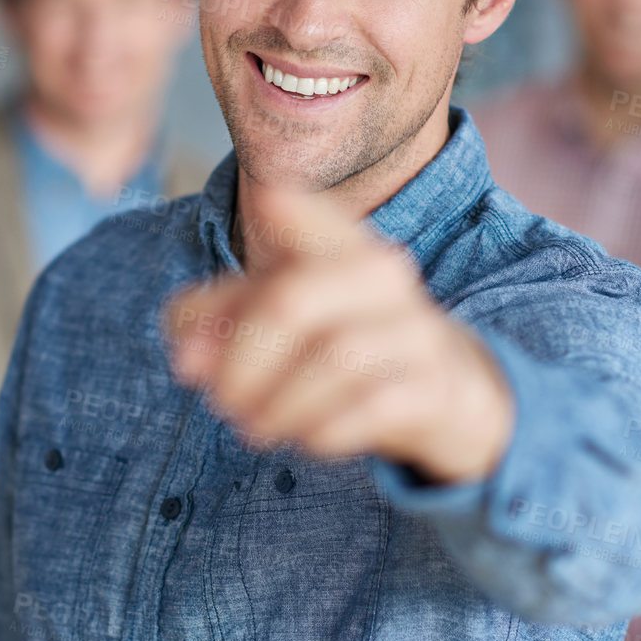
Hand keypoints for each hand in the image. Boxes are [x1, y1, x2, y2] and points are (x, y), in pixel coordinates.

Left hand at [163, 184, 512, 484]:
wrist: (454, 396)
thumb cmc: (351, 346)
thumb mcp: (286, 321)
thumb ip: (219, 321)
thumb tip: (186, 359)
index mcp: (342, 249)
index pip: (319, 217)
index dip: (295, 208)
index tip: (272, 201)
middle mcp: (384, 280)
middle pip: (290, 301)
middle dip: (239, 358)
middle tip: (219, 400)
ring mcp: (415, 333)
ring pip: (331, 358)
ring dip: (276, 404)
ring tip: (253, 427)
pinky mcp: (433, 388)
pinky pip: (371, 406)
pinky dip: (322, 429)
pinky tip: (305, 439)